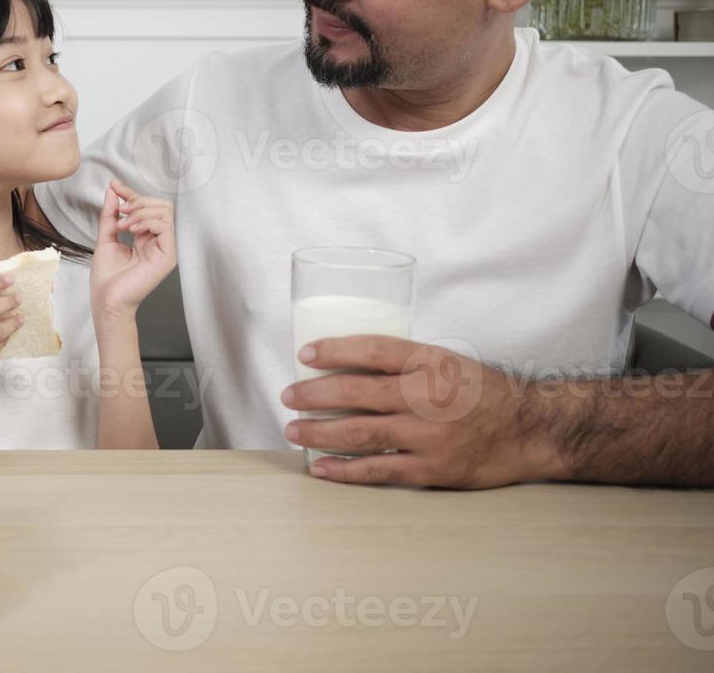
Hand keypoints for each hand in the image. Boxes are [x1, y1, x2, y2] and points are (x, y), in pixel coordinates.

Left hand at [89, 180, 175, 322]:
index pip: (147, 207)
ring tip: (124, 224)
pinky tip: (131, 229)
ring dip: (141, 211)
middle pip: (161, 205)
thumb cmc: (106, 277)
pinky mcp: (167, 256)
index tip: (114, 186)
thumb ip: (110, 214)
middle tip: (121, 210)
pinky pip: (165, 226)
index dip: (131, 193)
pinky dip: (147, 221)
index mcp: (146, 237)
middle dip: (139, 201)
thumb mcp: (106, 237)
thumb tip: (112, 191)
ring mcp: (165, 248)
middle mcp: (158, 241)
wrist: (107, 300)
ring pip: (164, 212)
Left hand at [282, 335, 564, 488]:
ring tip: (293, 430)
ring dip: (319, 432)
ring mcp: (428, 435)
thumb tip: (346, 364)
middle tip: (289, 396)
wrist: (531, 431)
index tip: (305, 353)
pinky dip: (345, 470)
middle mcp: (428, 396)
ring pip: (360, 432)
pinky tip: (320, 468)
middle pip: (357, 391)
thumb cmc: (483, 393)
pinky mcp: (431, 469)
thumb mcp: (448, 362)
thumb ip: (404, 363)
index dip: (335, 349)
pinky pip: (378, 470)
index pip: (373, 349)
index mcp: (431, 362)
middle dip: (314, 395)